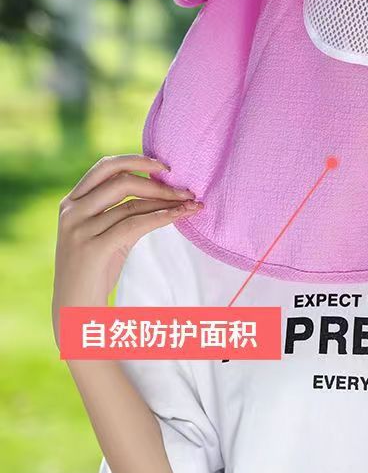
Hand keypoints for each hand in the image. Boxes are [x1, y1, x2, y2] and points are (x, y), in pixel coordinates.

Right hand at [52, 153, 202, 346]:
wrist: (74, 312)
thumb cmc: (94, 271)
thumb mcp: (105, 233)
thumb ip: (122, 210)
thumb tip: (163, 191)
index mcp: (71, 202)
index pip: (105, 167)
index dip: (136, 161)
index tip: (165, 166)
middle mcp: (71, 212)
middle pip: (122, 181)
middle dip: (158, 183)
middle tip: (186, 190)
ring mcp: (79, 230)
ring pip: (131, 204)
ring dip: (167, 201)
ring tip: (191, 204)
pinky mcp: (91, 249)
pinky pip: (134, 225)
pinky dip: (161, 217)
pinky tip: (179, 216)